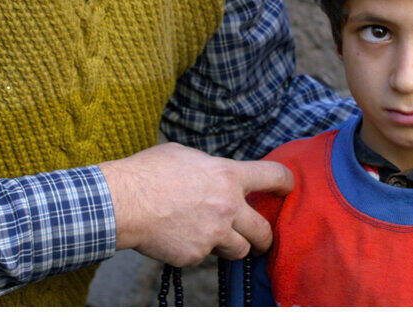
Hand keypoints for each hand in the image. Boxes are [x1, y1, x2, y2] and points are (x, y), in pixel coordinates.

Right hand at [98, 142, 292, 266]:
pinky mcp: (196, 256)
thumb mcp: (185, 155)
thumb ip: (209, 167)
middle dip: (265, 237)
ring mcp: (213, 235)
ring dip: (232, 246)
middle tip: (260, 237)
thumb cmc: (148, 172)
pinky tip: (178, 238)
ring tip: (214, 238)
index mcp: (227, 176)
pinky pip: (205, 257)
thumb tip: (213, 172)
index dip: (286, 182)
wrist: (124, 202)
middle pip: (264, 231)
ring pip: (239, 250)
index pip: (273, 176)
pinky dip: (196, 250)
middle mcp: (228, 207)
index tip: (288, 188)